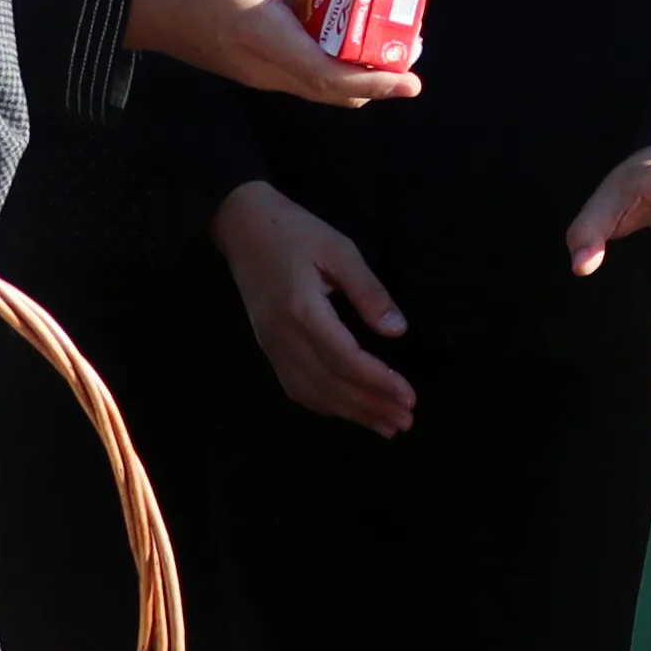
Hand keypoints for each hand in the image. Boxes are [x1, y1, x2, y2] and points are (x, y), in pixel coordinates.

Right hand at [128, 0, 421, 108]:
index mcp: (261, 32)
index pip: (326, 73)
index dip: (374, 80)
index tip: (410, 78)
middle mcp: (260, 65)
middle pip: (331, 89)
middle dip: (377, 76)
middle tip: (414, 49)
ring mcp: (255, 74)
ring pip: (318, 88)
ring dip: (356, 72)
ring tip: (390, 43)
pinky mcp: (251, 71)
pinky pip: (301, 78)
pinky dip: (332, 65)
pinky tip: (347, 35)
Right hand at [218, 181, 414, 434]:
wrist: (240, 224)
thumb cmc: (293, 230)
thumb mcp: (338, 248)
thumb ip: (368, 290)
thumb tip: (397, 330)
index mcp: (302, 311)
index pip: (346, 360)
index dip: (379, 383)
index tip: (410, 397)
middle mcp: (283, 337)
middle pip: (331, 385)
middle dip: (372, 407)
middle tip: (406, 420)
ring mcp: (272, 346)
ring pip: (313, 393)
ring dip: (352, 413)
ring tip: (386, 425)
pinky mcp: (268, 347)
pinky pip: (296, 387)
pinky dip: (325, 405)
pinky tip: (348, 411)